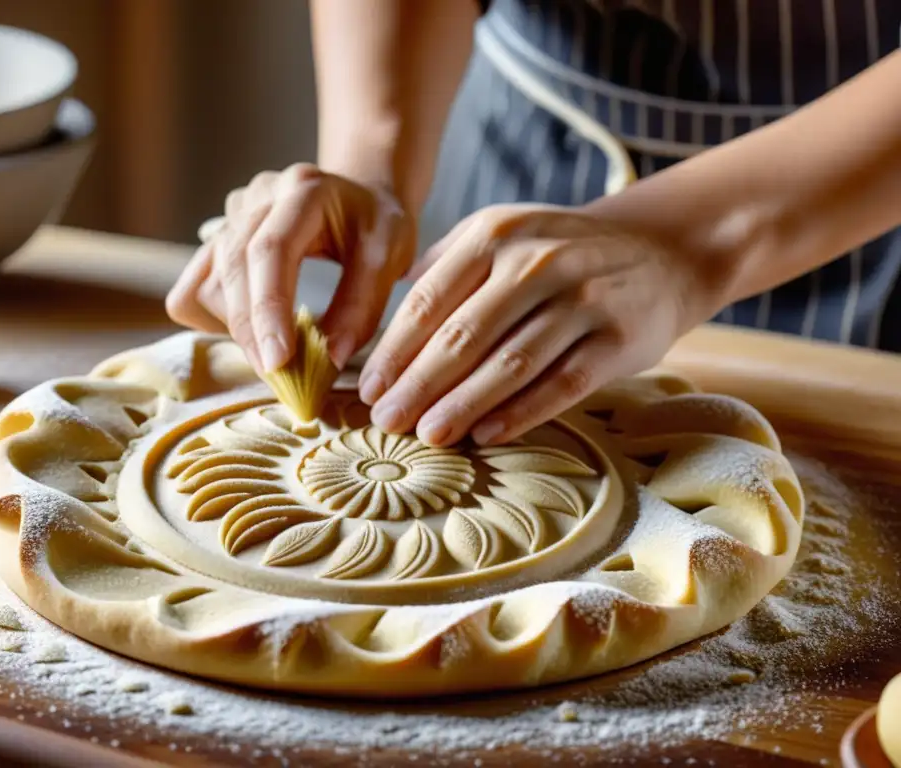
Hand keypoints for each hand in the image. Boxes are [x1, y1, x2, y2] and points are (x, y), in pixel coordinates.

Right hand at [166, 163, 415, 372]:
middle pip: (232, 268)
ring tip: (280, 346)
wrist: (357, 198)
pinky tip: (257, 324)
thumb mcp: (389, 258)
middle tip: (281, 377)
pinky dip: (217, 318)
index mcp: (304, 191)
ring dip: (237, 327)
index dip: (268, 309)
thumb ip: (361, 307)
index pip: (270, 251)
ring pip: (207, 283)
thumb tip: (328, 359)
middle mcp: (259, 197)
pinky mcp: (215, 239)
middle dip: (253, 331)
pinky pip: (193, 290)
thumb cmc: (375, 226)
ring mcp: (231, 217)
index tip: (277, 361)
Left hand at [359, 203, 721, 446]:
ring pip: (511, 361)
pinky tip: (487, 435)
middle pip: (464, 333)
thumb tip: (385, 317)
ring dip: (463, 404)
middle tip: (386, 422)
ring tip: (427, 434)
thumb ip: (445, 265)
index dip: (394, 350)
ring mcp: (583, 298)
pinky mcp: (619, 337)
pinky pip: (563, 382)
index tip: (369, 390)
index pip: (430, 299)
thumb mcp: (502, 234)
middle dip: (418, 384)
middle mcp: (537, 260)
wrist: (660, 251)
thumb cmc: (560, 253)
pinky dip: (523, 412)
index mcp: (496, 233)